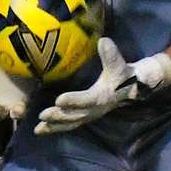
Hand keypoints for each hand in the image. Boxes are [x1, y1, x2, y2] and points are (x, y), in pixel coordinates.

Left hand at [35, 38, 170, 134]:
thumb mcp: (119, 65)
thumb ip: (111, 55)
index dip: (74, 101)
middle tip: (42, 115)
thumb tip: (104, 41)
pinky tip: (42, 129)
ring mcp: (90, 115)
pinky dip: (56, 127)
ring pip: (71, 123)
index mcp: (102, 97)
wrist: (132, 88)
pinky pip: (70, 124)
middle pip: (76, 116)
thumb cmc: (123, 75)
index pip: (87, 100)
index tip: (59, 100)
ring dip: (54, 126)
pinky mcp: (85, 116)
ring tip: (38, 129)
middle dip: (59, 116)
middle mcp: (95, 110)